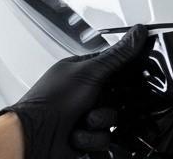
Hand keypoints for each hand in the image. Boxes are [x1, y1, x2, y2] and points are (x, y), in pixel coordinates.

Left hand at [2, 25, 149, 158]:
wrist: (34, 138)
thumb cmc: (51, 102)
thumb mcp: (89, 73)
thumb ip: (117, 55)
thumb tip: (138, 33)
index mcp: (81, 72)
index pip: (114, 67)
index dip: (126, 74)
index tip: (134, 77)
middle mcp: (83, 94)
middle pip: (117, 96)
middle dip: (110, 103)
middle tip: (101, 101)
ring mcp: (83, 116)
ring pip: (112, 118)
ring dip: (100, 122)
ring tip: (83, 122)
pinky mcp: (84, 137)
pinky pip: (103, 138)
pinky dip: (91, 138)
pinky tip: (77, 135)